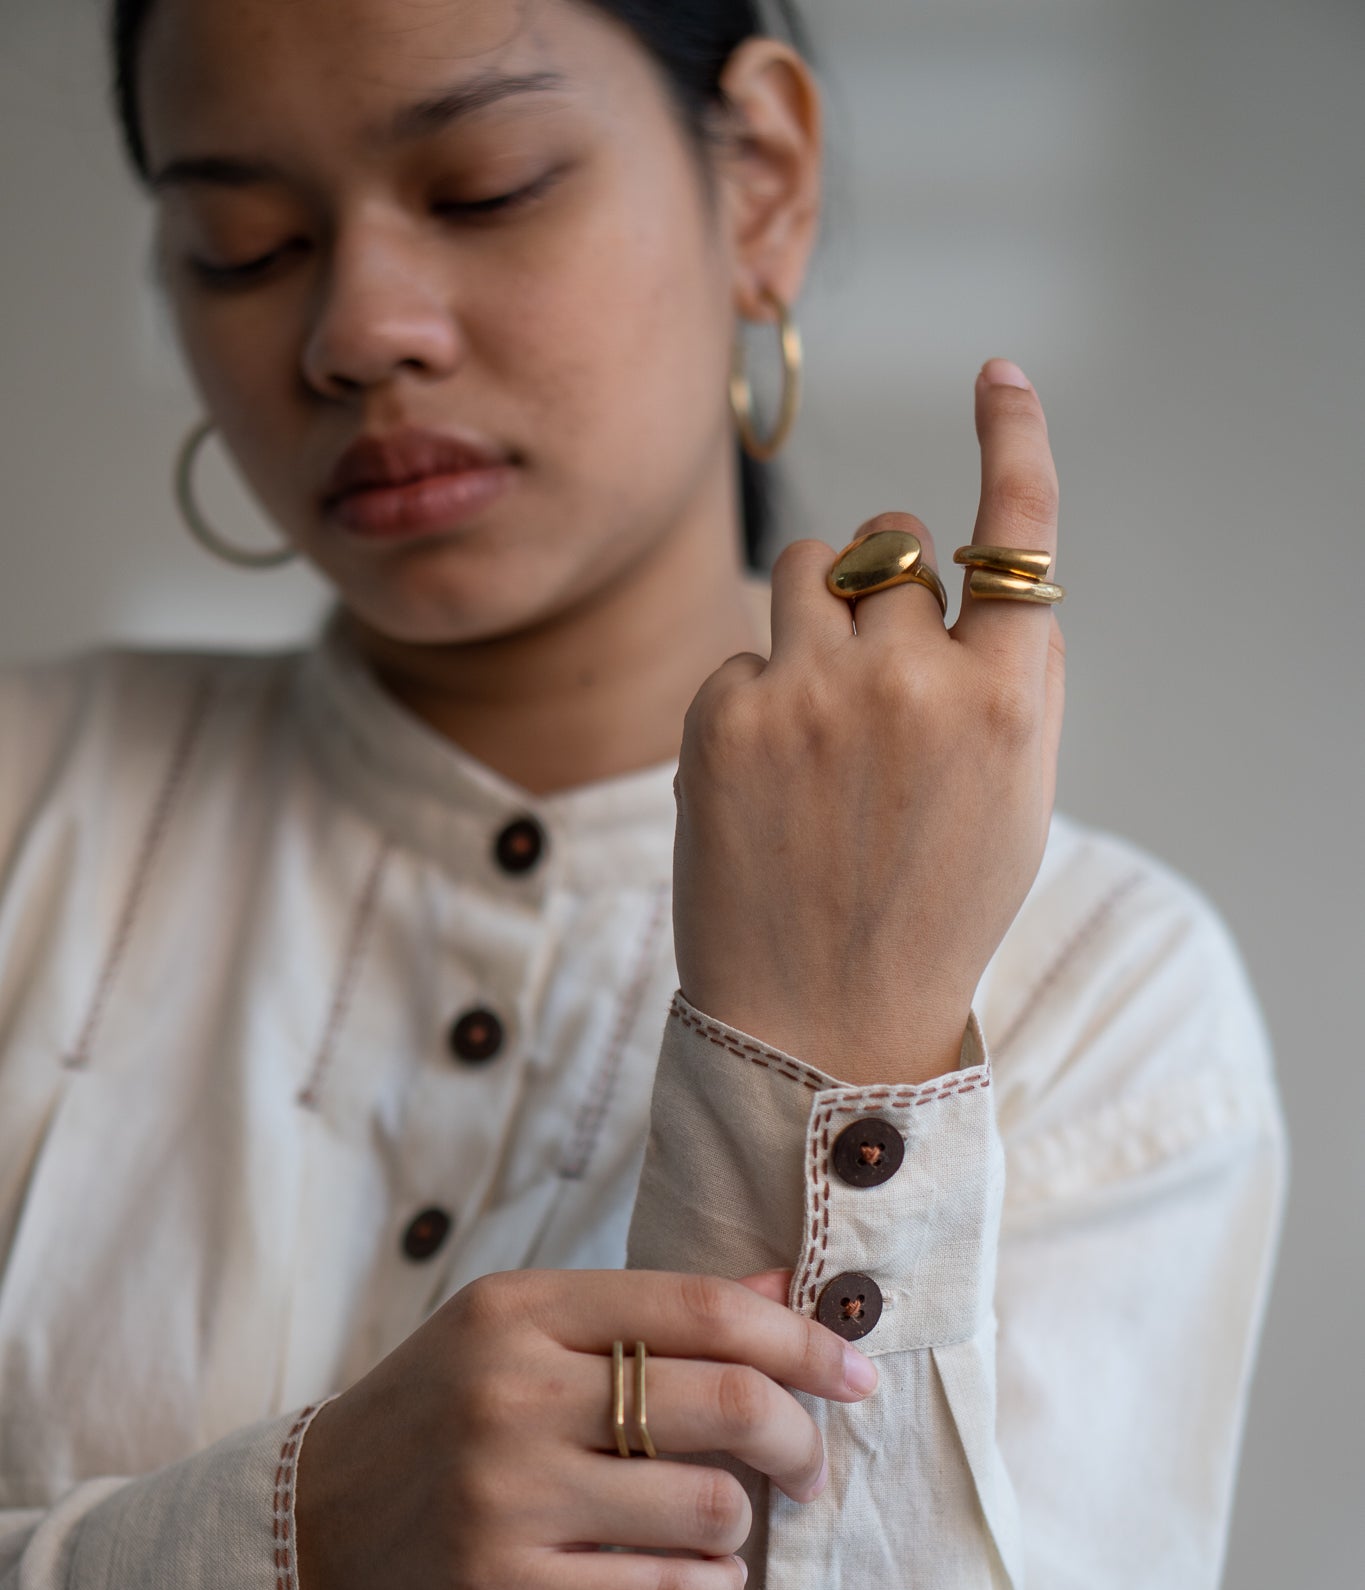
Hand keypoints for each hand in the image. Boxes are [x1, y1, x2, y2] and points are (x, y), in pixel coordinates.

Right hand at [293, 1266, 876, 1589]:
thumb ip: (649, 1312)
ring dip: (741, 1520)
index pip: (703, 1309)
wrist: (302, 1546)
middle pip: (726, 1402)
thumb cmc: (434, 1430)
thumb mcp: (518, 1341)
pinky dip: (713, 1588)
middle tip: (809, 1466)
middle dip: (798, 1437)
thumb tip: (782, 1280)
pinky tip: (695, 1577)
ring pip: (713, 1506)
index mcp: (518, 1311)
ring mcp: (504, 1497)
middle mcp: (510, 1393)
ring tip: (712, 1523)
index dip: (800, 1341)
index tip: (853, 1371)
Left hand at [674, 359, 1065, 1083]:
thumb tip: (949, 578)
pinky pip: (740, 656)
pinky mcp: (726, 718)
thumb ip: (996, 681)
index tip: (998, 376)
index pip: (1018, 536)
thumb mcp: (1008, 799)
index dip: (1012, 441)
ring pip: (804, 567)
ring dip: (811, 610)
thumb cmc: (928, 911)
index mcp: (1011, 703)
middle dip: (880, 578)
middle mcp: (919, 680)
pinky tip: (762, 788)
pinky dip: (751, 703)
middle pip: (889, 541)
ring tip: (814, 717)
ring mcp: (815, 695)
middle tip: (871, 666)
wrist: (822, 1023)